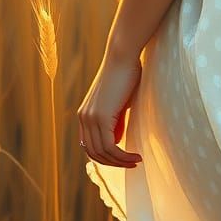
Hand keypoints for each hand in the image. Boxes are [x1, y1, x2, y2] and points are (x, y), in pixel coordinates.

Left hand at [77, 51, 143, 168]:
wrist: (123, 56)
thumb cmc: (125, 75)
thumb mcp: (117, 104)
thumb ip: (113, 122)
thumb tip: (115, 142)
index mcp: (84, 114)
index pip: (89, 146)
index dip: (105, 157)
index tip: (123, 159)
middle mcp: (83, 118)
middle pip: (94, 153)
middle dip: (113, 163)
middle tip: (132, 163)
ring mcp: (90, 118)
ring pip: (102, 152)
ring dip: (120, 162)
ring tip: (137, 160)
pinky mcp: (100, 117)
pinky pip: (110, 147)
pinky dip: (123, 156)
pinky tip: (136, 156)